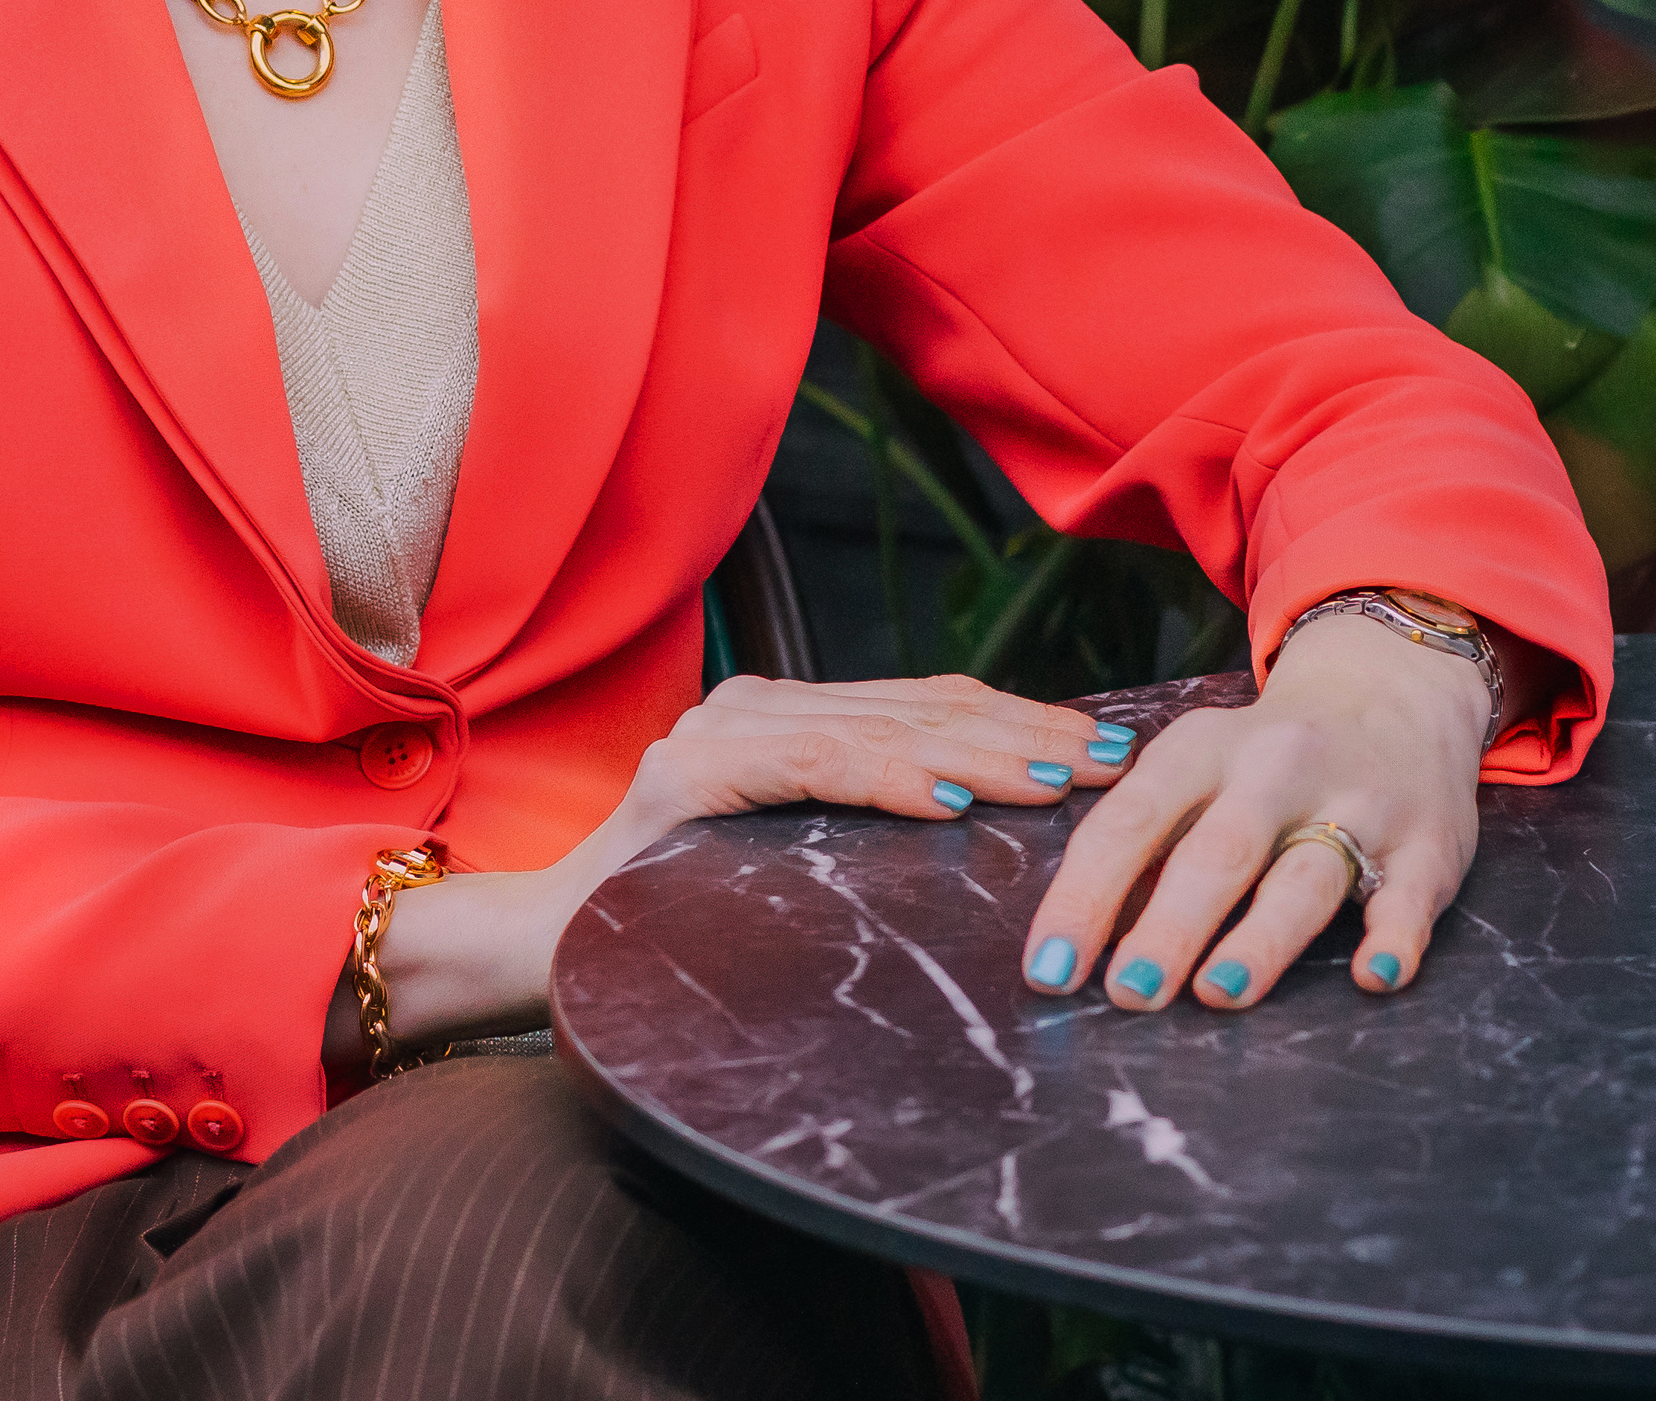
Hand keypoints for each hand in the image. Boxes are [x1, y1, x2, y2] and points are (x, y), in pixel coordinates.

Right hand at [363, 675, 1136, 1057]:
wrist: (543, 950)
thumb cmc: (674, 915)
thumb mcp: (789, 861)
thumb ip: (859, 824)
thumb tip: (985, 829)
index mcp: (784, 717)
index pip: (925, 704)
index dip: (1019, 718)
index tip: (1105, 748)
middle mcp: (755, 705)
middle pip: (918, 709)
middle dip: (1026, 732)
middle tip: (1112, 759)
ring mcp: (718, 733)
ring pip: (879, 730)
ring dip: (983, 753)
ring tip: (1059, 777)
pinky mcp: (688, 777)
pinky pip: (812, 769)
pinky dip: (889, 778)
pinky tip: (951, 797)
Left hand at [1018, 611, 1493, 1011]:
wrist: (1394, 688)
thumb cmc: (1266, 758)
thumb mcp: (1197, 765)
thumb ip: (1146, 839)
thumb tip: (1074, 940)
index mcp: (1203, 749)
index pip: (1131, 823)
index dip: (1084, 897)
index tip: (1048, 969)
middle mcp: (1278, 769)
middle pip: (1218, 853)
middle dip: (1168, 925)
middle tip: (1128, 991)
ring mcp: (1358, 805)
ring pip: (1306, 876)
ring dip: (1262, 939)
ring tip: (1216, 993)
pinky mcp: (1426, 846)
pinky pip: (1410, 898)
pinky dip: (1394, 940)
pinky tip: (1372, 977)